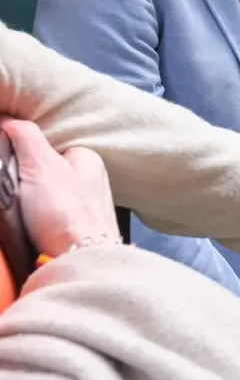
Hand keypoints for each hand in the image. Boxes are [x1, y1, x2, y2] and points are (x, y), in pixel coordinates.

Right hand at [1, 118, 120, 257]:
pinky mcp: (75, 231)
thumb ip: (25, 137)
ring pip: (43, 198)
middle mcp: (91, 182)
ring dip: (27, 204)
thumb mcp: (41, 164)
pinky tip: (29, 228)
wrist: (80, 260)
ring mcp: (84, 208)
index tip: (7, 160)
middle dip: (24, 181)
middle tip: (15, 191)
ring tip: (22, 213)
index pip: (48, 145)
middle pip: (44, 173)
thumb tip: (9, 119)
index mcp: (87, 160)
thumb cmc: (67, 213)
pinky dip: (34, 222)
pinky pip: (46, 220)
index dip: (23, 152)